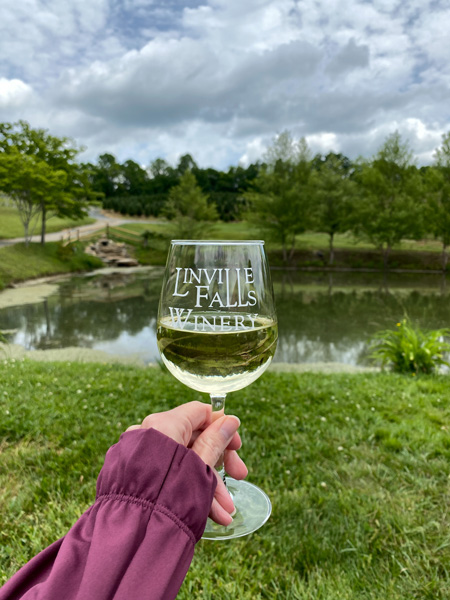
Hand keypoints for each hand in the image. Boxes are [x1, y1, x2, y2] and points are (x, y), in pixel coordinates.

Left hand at [126, 401, 247, 525]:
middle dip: (220, 462)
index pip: (200, 413)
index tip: (237, 447)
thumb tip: (230, 420)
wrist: (134, 532)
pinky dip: (191, 488)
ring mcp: (144, 455)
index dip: (222, 427)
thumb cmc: (170, 496)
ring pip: (186, 461)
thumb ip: (216, 441)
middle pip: (195, 438)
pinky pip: (171, 473)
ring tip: (226, 511)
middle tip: (239, 476)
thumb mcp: (201, 467)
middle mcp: (150, 434)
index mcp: (164, 424)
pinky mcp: (141, 474)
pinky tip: (213, 513)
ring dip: (209, 483)